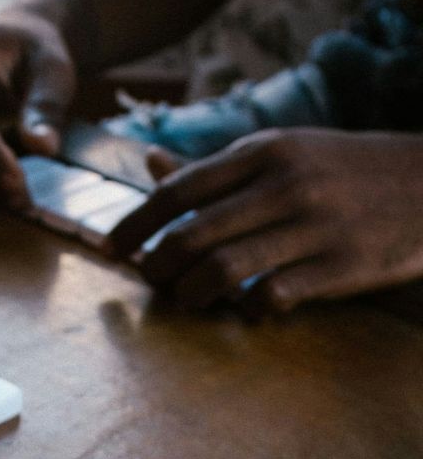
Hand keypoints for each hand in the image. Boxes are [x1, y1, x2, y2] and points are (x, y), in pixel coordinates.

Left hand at [108, 128, 422, 314]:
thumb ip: (214, 166)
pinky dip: (248, 308)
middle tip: (147, 280)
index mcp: (263, 151)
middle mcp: (285, 184)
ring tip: (184, 299)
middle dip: (156, 266)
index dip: (136, 224)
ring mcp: (317, 225)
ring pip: (224, 270)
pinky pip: (274, 296)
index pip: (178, 191)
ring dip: (191, 293)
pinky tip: (246, 307)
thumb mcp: (281, 151)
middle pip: (191, 235)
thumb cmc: (341, 168)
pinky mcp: (345, 265)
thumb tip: (149, 162)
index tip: (113, 248)